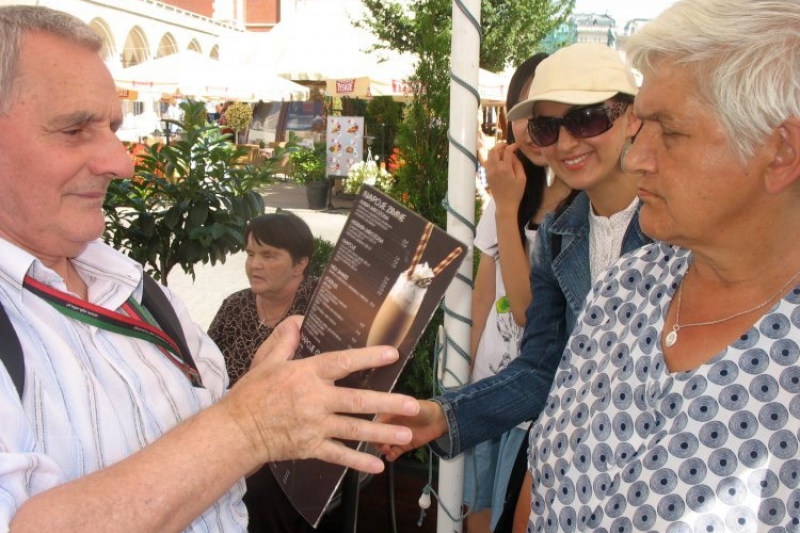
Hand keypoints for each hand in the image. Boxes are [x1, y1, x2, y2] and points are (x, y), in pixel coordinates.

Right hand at [223, 316, 419, 473]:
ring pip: (354, 429)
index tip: (392, 354)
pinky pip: (338, 455)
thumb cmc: (251, 395)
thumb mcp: (267, 362)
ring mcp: (314, 426)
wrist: (236, 431)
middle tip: (413, 405)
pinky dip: (358, 461)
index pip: (343, 362)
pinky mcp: (310, 447)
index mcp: (306, 375)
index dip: (369, 357)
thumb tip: (299, 320)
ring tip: (405, 432)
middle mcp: (315, 400)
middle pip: (358, 401)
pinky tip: (377, 465)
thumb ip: (286, 341)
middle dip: (388, 403)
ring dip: (381, 431)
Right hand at [376, 399, 447, 461]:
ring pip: (383, 445)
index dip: (374, 428)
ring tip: (388, 450)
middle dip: (377, 441)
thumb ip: (401, 407)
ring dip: (383, 449)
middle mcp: (389, 426)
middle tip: (383, 445)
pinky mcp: (403, 446)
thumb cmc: (424, 409)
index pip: (376, 422)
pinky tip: (391, 456)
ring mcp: (396, 437)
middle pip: (377, 435)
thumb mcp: (412, 406)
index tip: (376, 434)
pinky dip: (391, 456)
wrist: (439, 420)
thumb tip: (388, 406)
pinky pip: (393, 452)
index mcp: (388, 413)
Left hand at [484, 142, 525, 212]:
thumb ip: (518, 164)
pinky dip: (492, 158)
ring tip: (503, 153)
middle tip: (507, 146)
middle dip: (500, 145)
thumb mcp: (522, 178)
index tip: (517, 146)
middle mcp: (495, 168)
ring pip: (489, 155)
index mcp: (505, 168)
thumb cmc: (516, 192)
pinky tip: (498, 161)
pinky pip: (487, 162)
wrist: (505, 204)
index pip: (507, 151)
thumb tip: (513, 155)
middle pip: (494, 150)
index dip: (512, 146)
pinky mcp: (487, 175)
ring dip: (495, 151)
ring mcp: (489, 172)